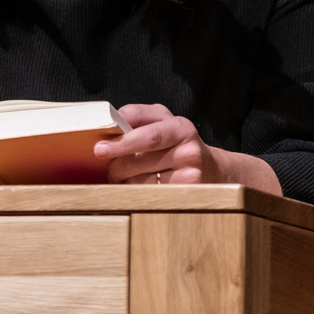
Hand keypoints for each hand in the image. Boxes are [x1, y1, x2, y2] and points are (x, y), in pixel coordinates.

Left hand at [95, 104, 281, 195]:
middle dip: (117, 166)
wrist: (212, 170)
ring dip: (126, 181)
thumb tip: (111, 122)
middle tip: (111, 168)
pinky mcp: (187, 196)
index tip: (100, 149)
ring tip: (129, 177)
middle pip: (140, 161)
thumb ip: (137, 116)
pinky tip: (141, 187)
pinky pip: (150, 196)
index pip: (148, 135)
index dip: (122, 142)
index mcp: (180, 127)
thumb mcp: (162, 121)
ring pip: (141, 182)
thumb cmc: (177, 143)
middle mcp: (189, 150)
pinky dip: (138, 193)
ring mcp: (191, 175)